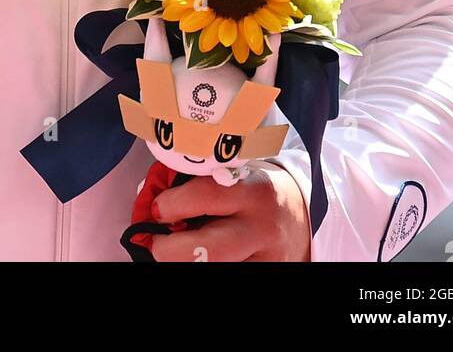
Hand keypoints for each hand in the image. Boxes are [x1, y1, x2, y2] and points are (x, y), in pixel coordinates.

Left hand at [150, 165, 310, 261]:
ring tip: (175, 251)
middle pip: (207, 252)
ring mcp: (265, 259)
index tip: (157, 208)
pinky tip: (199, 259)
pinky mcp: (267, 274)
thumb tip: (152, 200)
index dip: (171, 204)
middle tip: (155, 242)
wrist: (300, 215)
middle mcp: (260, 228)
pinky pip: (229, 276)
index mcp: (251, 190)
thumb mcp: (236, 176)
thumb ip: (200, 183)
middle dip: (169, 250)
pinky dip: (204, 268)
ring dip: (185, 262)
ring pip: (215, 270)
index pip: (204, 195)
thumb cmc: (254, 191)